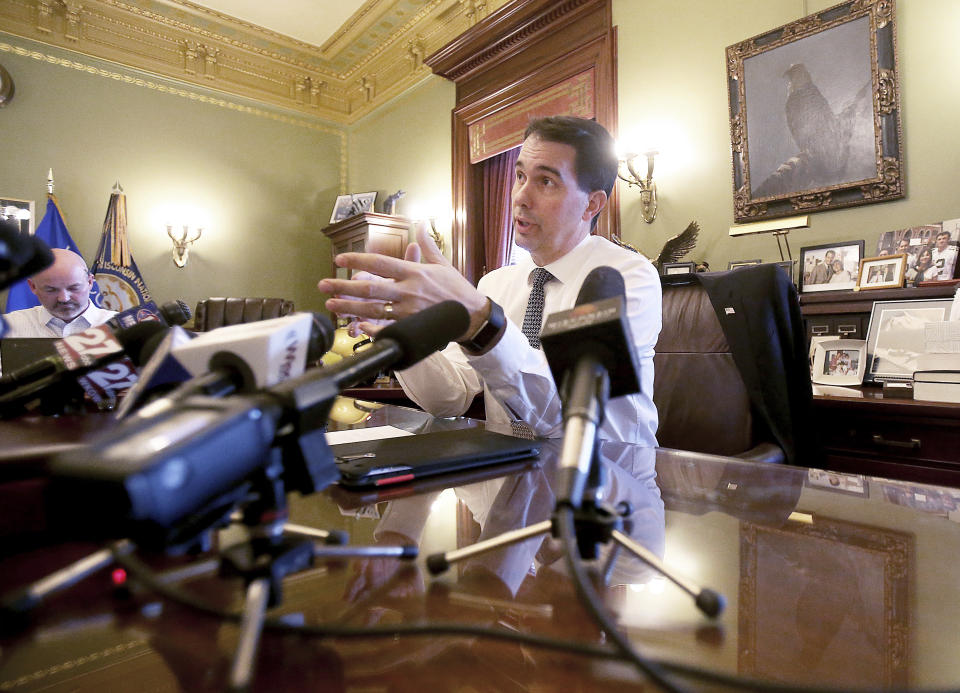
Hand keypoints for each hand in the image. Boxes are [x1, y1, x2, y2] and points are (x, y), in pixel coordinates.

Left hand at [317, 223, 488, 339]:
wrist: (473, 316)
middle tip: (323, 284)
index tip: (339, 259)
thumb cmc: (456, 289)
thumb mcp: (443, 264)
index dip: (357, 260)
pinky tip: (355, 326)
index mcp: (414, 272)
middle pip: (370, 288)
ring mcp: (408, 311)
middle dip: (343, 285)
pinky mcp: (411, 328)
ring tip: (331, 303)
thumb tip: (421, 224)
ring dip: (349, 307)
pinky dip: (370, 328)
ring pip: (372, 309)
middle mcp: (408, 291)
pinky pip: (386, 329)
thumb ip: (428, 245)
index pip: (380, 263)